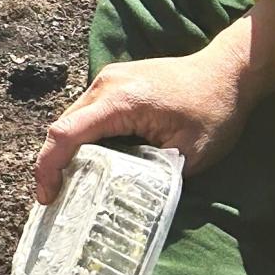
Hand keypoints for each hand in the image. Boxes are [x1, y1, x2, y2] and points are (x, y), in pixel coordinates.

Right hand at [32, 0, 274, 202]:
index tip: (47, 197)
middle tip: (56, 200)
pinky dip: (82, 138)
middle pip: (62, 127)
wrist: (227, 71)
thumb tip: (129, 203)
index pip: (66, 134)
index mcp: (120, 101)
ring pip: (73, 119)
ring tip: (70, 185)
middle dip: (53, 164)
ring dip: (67, 151)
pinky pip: (87, 113)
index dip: (48, 167)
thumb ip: (156, 178)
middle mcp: (105, 85)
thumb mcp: (189, 153)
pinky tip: (91, 161)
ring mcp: (107, 80)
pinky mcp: (114, 82)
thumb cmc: (213, 110)